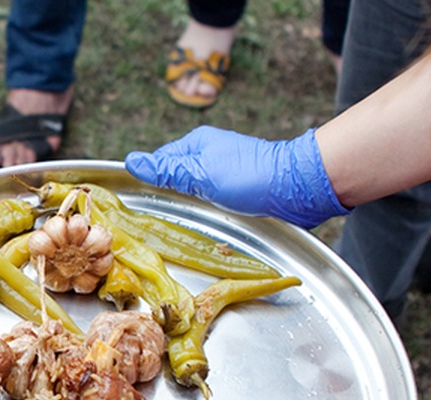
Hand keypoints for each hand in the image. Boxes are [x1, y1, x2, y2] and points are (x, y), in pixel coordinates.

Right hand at [124, 126, 349, 228]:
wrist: (298, 189)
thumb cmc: (251, 177)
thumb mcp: (201, 174)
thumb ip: (167, 171)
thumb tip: (131, 161)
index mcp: (196, 144)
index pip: (159, 162)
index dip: (148, 181)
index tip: (138, 204)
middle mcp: (207, 156)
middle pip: (174, 179)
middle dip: (168, 197)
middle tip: (158, 220)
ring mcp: (222, 173)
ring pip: (191, 193)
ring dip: (187, 207)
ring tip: (181, 224)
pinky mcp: (236, 191)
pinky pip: (209, 201)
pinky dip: (205, 212)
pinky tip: (205, 222)